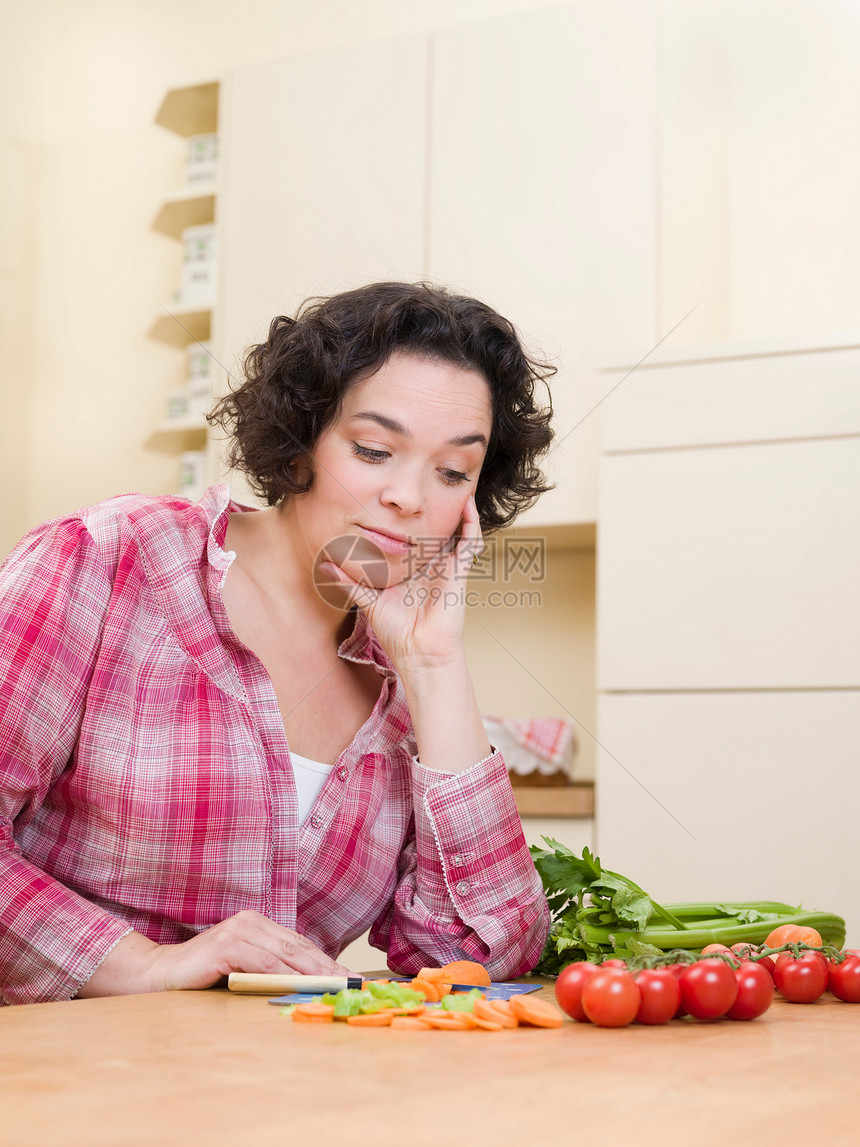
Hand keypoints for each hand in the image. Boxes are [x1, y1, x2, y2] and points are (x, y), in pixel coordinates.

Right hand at [78, 911, 355, 996]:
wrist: (157, 975)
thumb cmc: (202, 977)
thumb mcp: (243, 970)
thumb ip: (269, 971)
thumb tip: (309, 985)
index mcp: (258, 924)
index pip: (299, 945)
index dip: (326, 961)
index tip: (350, 977)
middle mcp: (251, 921)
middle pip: (298, 948)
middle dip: (327, 967)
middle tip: (351, 983)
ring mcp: (238, 930)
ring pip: (285, 954)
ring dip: (313, 971)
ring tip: (335, 985)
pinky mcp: (226, 945)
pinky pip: (263, 962)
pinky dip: (285, 975)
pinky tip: (301, 985)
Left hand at [321, 493, 483, 669]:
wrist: (419, 653)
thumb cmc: (398, 634)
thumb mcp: (369, 602)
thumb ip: (351, 582)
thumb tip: (325, 567)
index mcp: (412, 572)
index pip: (410, 541)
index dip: (405, 523)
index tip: (392, 503)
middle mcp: (430, 566)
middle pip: (432, 531)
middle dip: (430, 511)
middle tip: (422, 486)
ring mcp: (446, 567)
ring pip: (453, 531)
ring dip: (455, 510)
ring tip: (452, 486)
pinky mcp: (459, 571)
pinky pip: (470, 542)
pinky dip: (471, 523)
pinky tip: (467, 504)